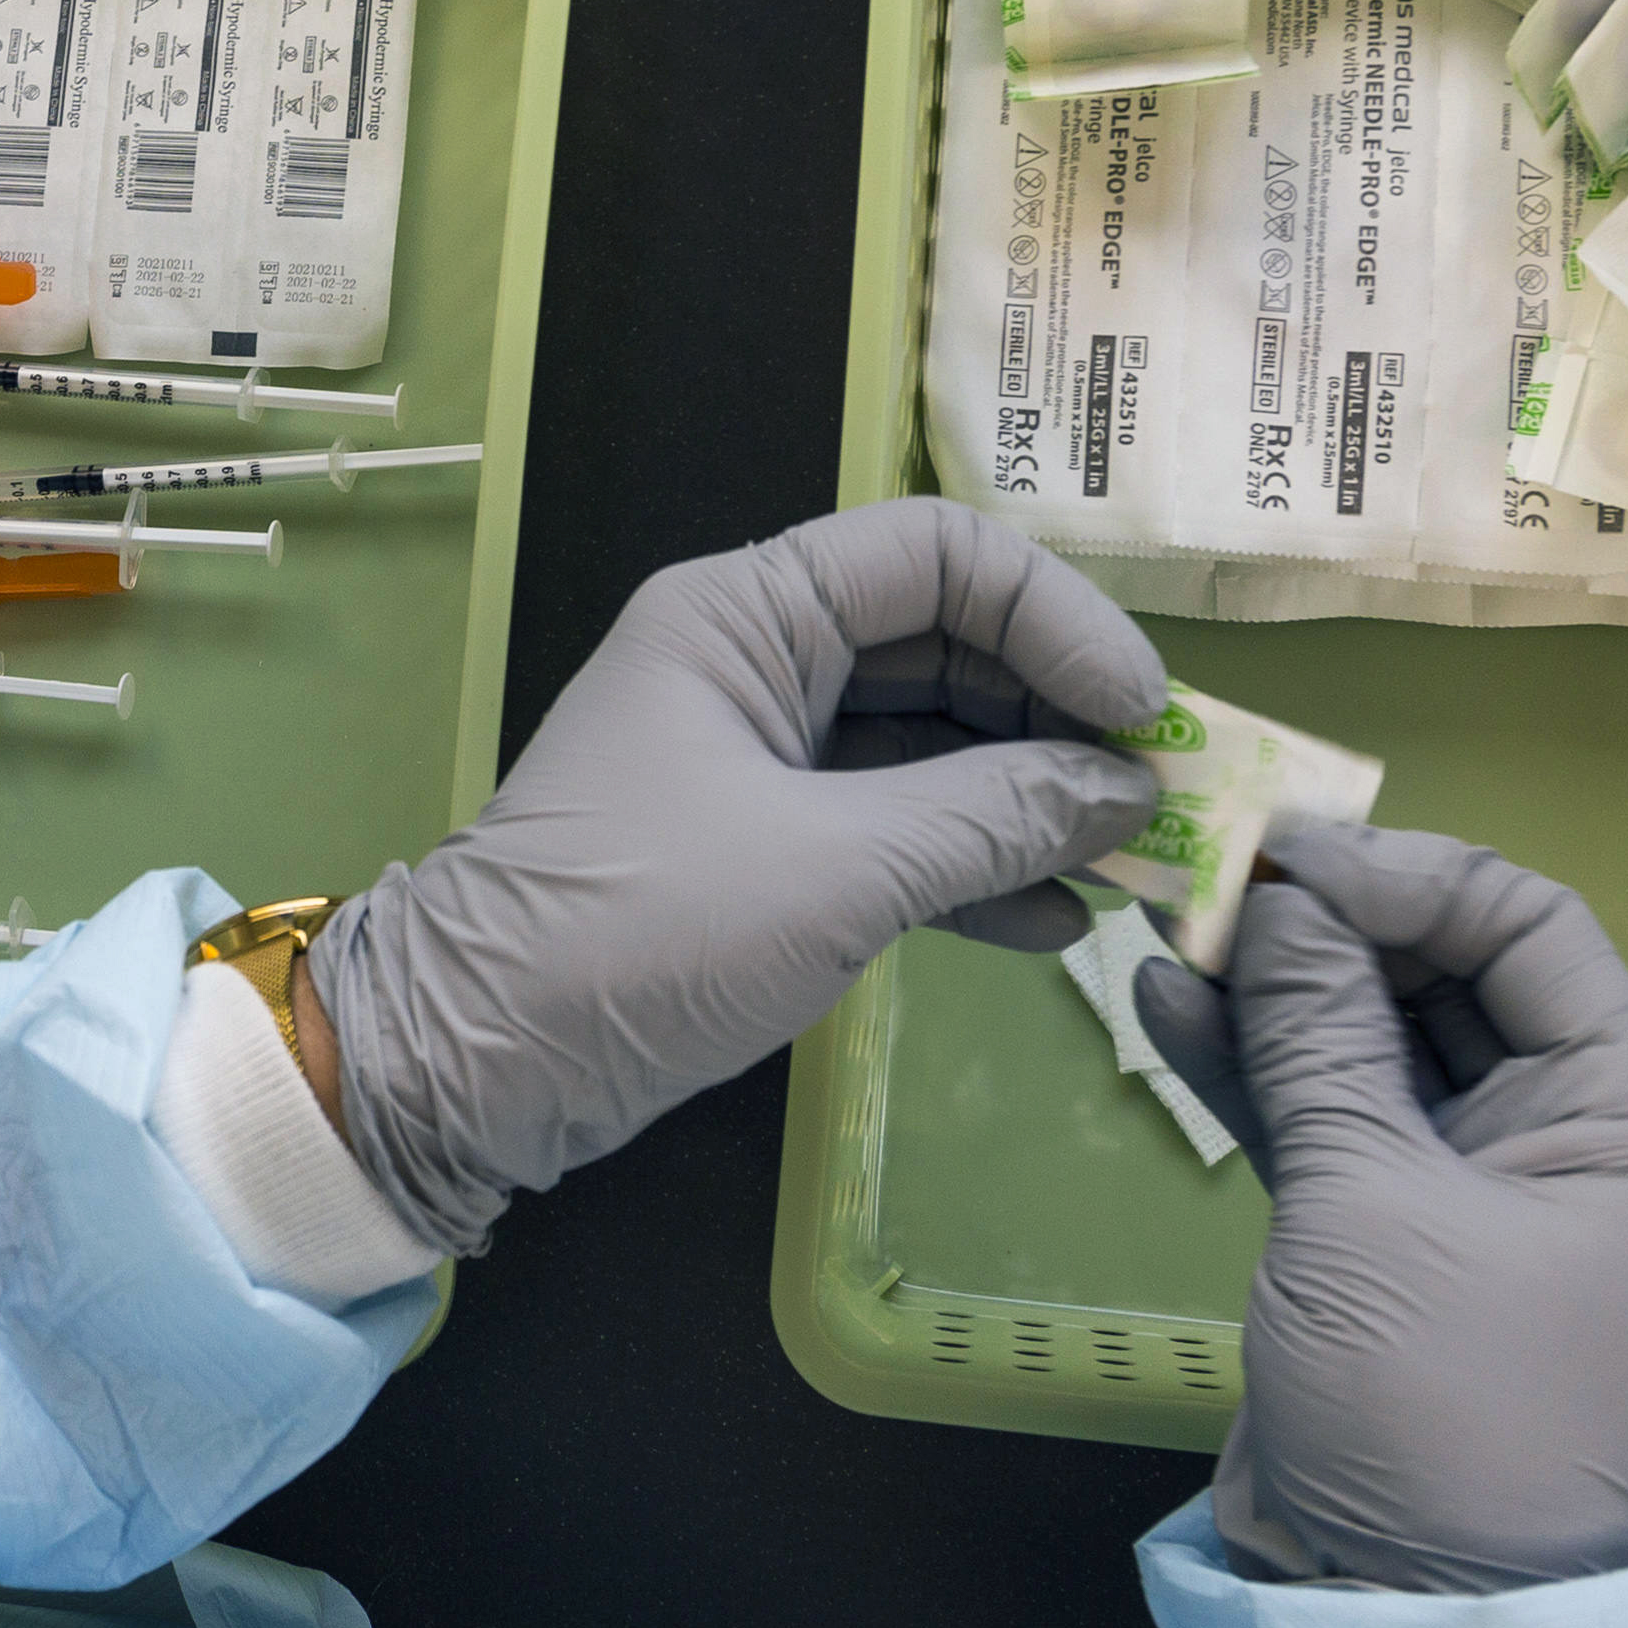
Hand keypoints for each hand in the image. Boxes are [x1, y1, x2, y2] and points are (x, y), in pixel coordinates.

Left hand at [311, 501, 1166, 1256]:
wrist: (469, 1072)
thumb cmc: (635, 939)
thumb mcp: (833, 873)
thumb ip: (991, 819)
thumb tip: (1124, 794)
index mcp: (742, 615)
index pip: (937, 555)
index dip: (1056, 617)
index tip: (1141, 712)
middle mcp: (750, 662)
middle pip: (943, 644)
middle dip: (1056, 715)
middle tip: (1158, 796)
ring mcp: (753, 760)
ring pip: (926, 744)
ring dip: (1028, 798)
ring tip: (1129, 862)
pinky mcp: (757, 854)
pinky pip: (892, 829)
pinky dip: (971, 866)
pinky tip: (1055, 922)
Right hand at [1131, 826, 1627, 1593]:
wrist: (1403, 1617)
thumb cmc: (1436, 1407)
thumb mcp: (1371, 1207)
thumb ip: (1320, 1039)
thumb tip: (1278, 903)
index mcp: (1620, 1122)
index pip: (1532, 931)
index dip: (1414, 875)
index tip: (1289, 855)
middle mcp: (1558, 1141)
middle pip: (1448, 977)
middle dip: (1332, 922)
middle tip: (1213, 871)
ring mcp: (1463, 1193)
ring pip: (1370, 1043)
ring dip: (1276, 984)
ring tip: (1170, 917)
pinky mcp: (1377, 1241)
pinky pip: (1320, 1117)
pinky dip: (1249, 1063)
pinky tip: (1166, 1000)